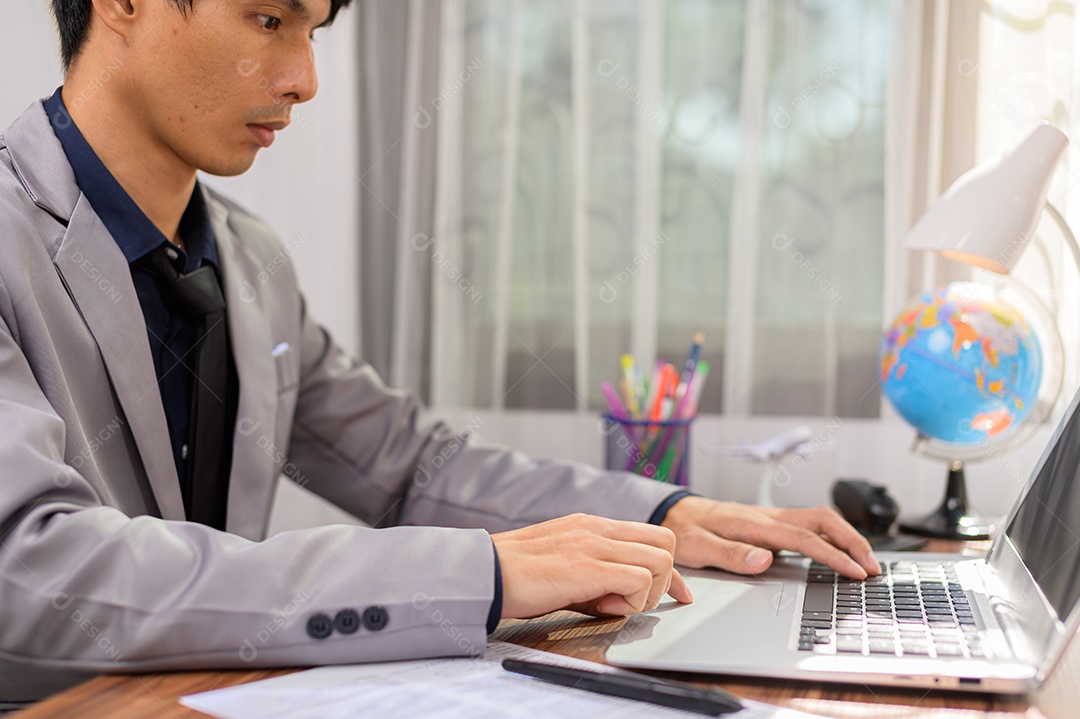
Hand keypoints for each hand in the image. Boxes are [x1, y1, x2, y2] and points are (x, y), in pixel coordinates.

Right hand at [491, 513, 693, 619]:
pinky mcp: (588, 567)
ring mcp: (593, 545)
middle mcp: (597, 528)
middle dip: (664, 577)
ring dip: (647, 591)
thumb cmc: (516, 574)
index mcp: (591, 525)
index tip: (678, 593)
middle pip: (666, 542)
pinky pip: (639, 580)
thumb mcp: (563, 566)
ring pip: (660, 560)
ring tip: (613, 603)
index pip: (652, 536)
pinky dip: (632, 600)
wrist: (484, 572)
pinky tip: (602, 606)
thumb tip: (620, 597)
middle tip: (637, 600)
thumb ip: (595, 574)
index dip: (671, 570)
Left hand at [661, 497, 878, 578]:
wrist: (673, 511)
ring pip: (819, 519)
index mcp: (753, 523)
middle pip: (822, 520)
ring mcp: (771, 517)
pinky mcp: (771, 522)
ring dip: (845, 538)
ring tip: (865, 562)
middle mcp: (767, 516)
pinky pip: (809, 525)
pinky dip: (831, 536)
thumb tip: (764, 560)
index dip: (833, 555)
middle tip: (873, 568)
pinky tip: (839, 552)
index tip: (855, 572)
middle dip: (852, 542)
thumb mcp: (697, 546)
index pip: (803, 537)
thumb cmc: (685, 529)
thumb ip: (729, 554)